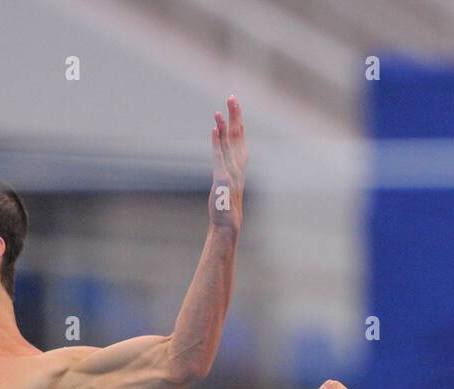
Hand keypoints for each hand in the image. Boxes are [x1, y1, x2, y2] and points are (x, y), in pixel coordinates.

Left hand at [209, 96, 246, 231]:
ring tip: (220, 110)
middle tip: (232, 97)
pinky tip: (214, 129)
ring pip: (228, 145)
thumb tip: (223, 157)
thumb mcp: (228, 183)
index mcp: (239, 165)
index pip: (239, 138)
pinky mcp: (222, 180)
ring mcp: (231, 173)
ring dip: (224, 126)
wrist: (228, 226)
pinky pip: (219, 158)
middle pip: (237, 136)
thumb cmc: (226, 206)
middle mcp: (237, 166)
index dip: (237, 120)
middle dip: (235, 116)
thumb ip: (226, 168)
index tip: (234, 104)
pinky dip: (217, 143)